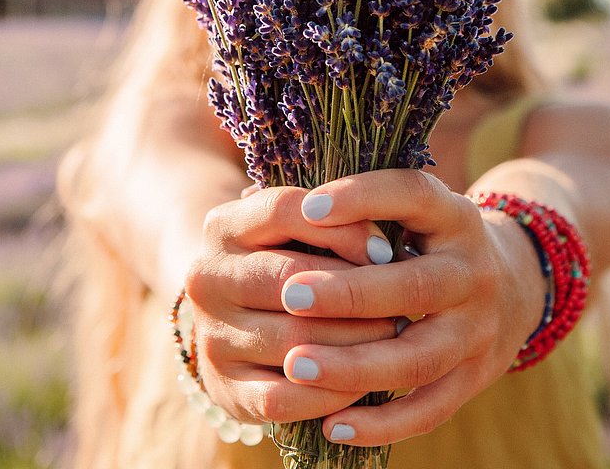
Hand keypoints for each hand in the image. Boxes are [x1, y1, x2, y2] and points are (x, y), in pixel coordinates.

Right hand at [183, 185, 401, 424]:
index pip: (284, 211)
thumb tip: (384, 251)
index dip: (343, 228)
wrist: (237, 319)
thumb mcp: (301, 230)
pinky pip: (286, 397)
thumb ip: (334, 223)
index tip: (387, 251)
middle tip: (403, 304)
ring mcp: (211, 336)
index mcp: (223, 226)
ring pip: (295, 341)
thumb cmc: (288, 261)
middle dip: (357, 295)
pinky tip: (364, 384)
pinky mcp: (224, 388)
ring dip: (355, 345)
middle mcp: (206, 278)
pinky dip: (332, 393)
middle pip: (290, 281)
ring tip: (394, 340)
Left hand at [277, 169, 545, 445]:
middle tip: (289, 293)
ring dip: (355, 364)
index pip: (414, 195)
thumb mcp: (414, 210)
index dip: (365, 198)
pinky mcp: (474, 378)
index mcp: (455, 217)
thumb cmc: (430, 241)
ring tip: (295, 364)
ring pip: (417, 357)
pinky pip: (429, 410)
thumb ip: (361, 206)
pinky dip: (382, 424)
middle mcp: (472, 273)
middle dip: (349, 293)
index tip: (310, 207)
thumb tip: (276, 203)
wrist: (513, 286)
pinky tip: (332, 426)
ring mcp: (477, 331)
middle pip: (414, 287)